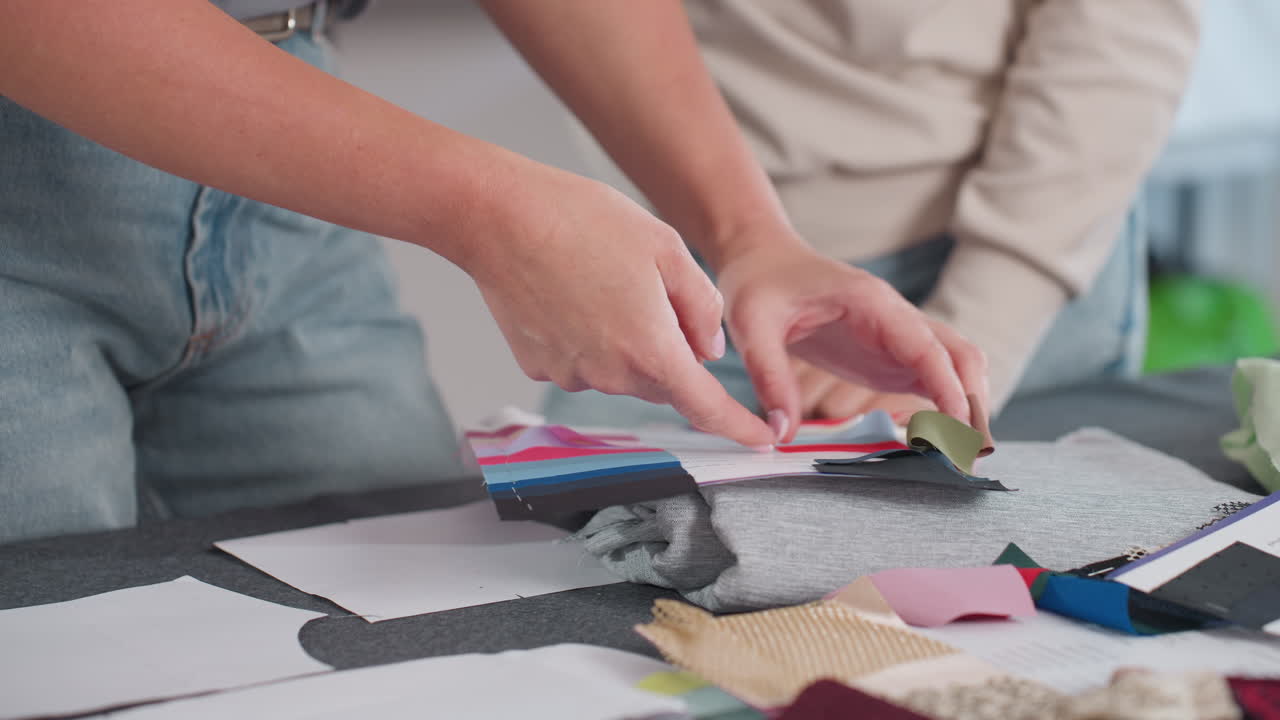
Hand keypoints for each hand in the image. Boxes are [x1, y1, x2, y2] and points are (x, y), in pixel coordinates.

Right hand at [462, 167, 774, 447]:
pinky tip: (571, 293)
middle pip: (663, 381)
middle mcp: (612, 376)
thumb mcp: (667, 247)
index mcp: (653, 350)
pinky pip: (583, 362)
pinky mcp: (541, 366)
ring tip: (602, 281)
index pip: (708, 407)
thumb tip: (710, 350)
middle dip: (671, 350)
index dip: (740, 427)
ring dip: (627, 341)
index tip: (763, 439)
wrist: (501, 217)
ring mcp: (572, 375)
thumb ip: (701, 306)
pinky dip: (589, 337)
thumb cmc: (585, 221)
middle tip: (650, 289)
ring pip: (622, 371)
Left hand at [715, 238, 988, 442]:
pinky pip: (933, 380)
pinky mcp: (890, 356)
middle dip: (971, 402)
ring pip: (955, 368)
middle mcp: (896, 317)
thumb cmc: (760, 284)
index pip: (925, 344)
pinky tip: (938, 442)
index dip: (947, 384)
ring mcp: (898, 337)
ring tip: (962, 456)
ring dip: (966, 407)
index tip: (959, 424)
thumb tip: (782, 433)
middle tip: (969, 455)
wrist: (764, 261)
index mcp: (871, 301)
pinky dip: (945, 409)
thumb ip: (769, 376)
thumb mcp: (751, 326)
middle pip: (958, 355)